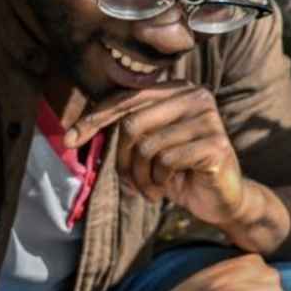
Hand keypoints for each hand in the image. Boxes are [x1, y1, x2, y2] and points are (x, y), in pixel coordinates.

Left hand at [66, 81, 251, 226]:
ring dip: (141, 177)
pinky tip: (166, 190)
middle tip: (130, 184)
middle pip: (133, 123)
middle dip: (123, 160)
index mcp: (178, 90)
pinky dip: (158, 182)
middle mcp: (197, 96)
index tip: (68, 139)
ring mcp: (209, 119)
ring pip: (147, 146)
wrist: (222, 200)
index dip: (94, 118)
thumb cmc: (181, 172)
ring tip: (150, 190)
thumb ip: (125, 130)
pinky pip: (167, 161)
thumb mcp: (149, 146)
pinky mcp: (216, 144)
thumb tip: (72, 133)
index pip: (127, 99)